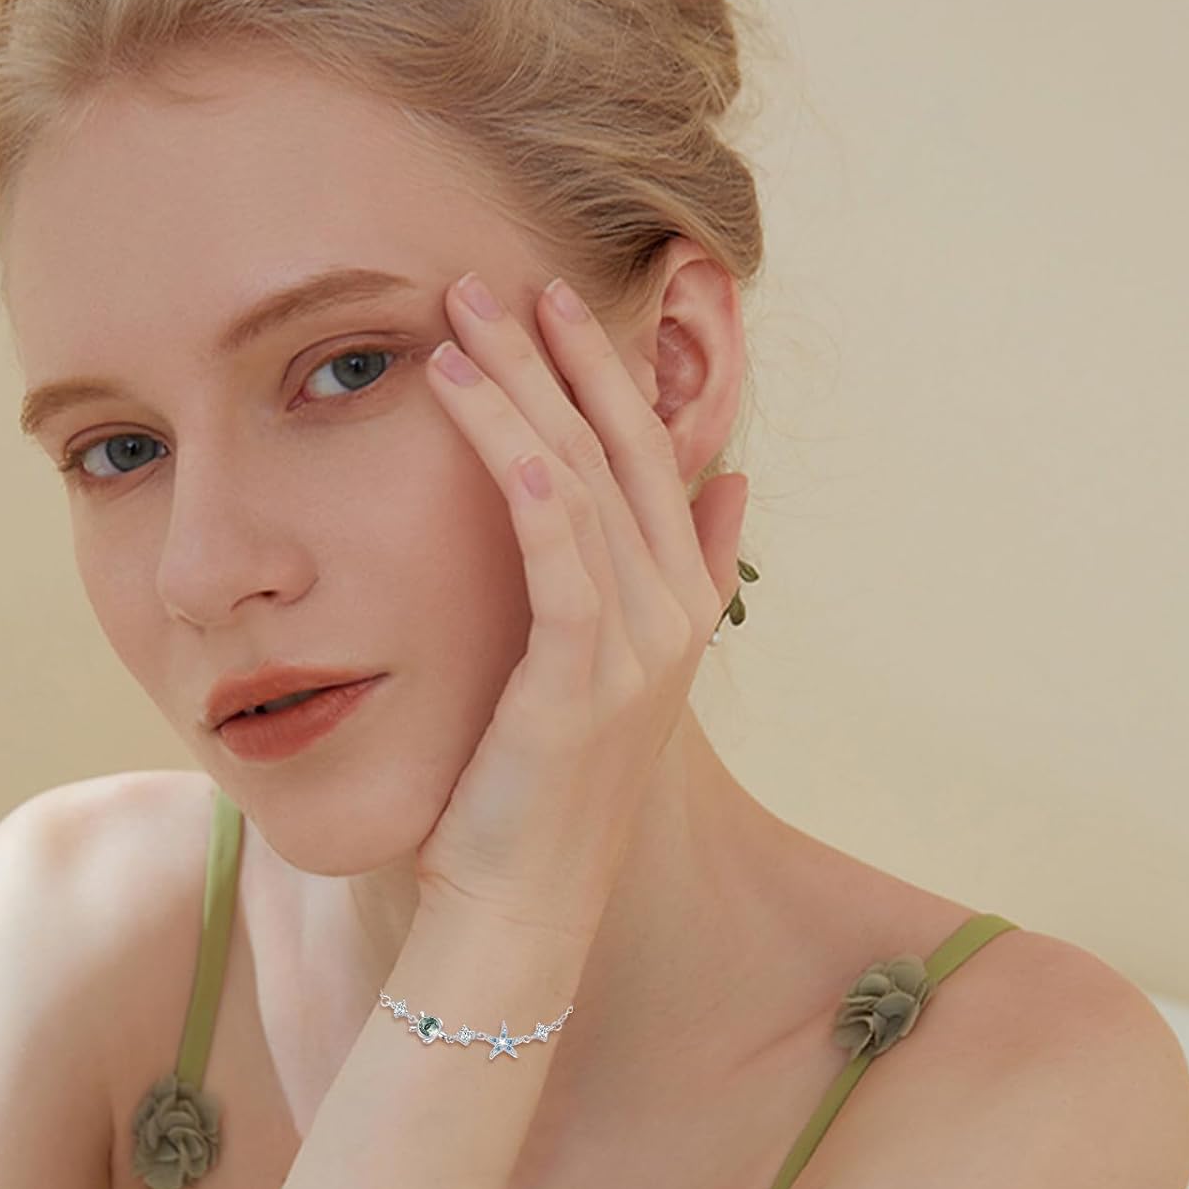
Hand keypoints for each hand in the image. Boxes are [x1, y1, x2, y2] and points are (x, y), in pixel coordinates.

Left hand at [412, 269, 749, 946]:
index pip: (649, 464)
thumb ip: (662, 580)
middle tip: (501, 281)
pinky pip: (559, 552)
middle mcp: (674, 619)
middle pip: (622, 455)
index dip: (607, 378)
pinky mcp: (583, 682)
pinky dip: (521, 473)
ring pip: (583, 486)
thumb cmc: (538, 793)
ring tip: (461, 319)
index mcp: (678, 609)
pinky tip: (477, 409)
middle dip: (563, 360)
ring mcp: (639, 651)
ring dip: (523, 393)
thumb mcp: (605, 676)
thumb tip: (727, 489)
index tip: (552, 305)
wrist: (522, 907)